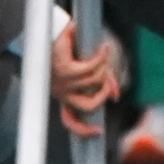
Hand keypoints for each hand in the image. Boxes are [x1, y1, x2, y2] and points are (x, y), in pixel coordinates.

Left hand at [49, 25, 120, 140]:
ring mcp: (62, 81)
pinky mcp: (65, 68)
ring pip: (94, 82)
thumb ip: (100, 81)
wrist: (48, 31)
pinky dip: (101, 58)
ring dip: (104, 68)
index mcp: (62, 95)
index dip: (83, 131)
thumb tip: (115, 95)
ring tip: (103, 56)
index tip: (98, 132)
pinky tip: (104, 49)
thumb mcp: (84, 68)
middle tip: (107, 80)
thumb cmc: (64, 48)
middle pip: (87, 106)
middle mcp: (61, 92)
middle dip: (103, 94)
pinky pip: (91, 68)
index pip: (69, 121)